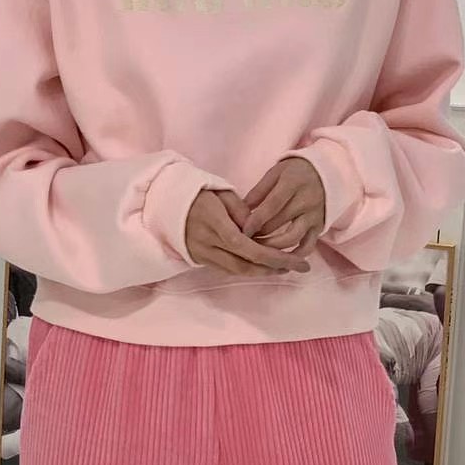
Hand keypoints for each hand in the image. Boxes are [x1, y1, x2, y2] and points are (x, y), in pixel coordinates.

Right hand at [185, 190, 311, 277]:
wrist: (165, 203)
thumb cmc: (197, 193)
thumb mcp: (221, 193)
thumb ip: (242, 212)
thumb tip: (260, 230)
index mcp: (215, 223)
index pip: (246, 247)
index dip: (271, 256)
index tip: (293, 258)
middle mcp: (208, 243)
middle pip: (245, 264)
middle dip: (274, 267)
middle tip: (299, 266)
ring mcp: (203, 254)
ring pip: (238, 270)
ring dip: (263, 271)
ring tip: (285, 267)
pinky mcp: (201, 260)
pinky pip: (228, 269)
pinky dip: (249, 269)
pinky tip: (264, 266)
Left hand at [243, 157, 325, 255]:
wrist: (328, 172)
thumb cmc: (296, 172)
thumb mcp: (276, 173)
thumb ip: (259, 192)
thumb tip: (241, 213)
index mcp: (292, 184)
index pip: (271, 207)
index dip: (255, 221)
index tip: (242, 232)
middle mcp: (305, 200)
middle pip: (278, 225)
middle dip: (259, 237)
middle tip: (244, 243)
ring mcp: (314, 216)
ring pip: (292, 239)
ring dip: (273, 248)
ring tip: (259, 251)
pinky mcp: (319, 227)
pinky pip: (308, 246)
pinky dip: (294, 256)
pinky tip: (280, 260)